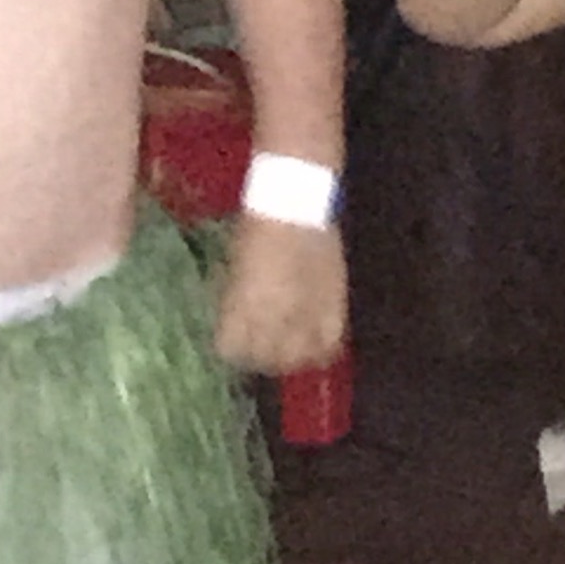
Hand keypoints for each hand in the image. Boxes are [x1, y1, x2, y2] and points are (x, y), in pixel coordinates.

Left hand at [213, 218, 346, 374]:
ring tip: (290, 350)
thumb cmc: (256, 228)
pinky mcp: (334, 306)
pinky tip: (315, 345)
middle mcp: (273, 316)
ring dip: (291, 359)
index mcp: (241, 305)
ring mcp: (305, 313)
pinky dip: (320, 351)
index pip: (230, 349)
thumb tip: (233, 323)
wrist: (296, 203)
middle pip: (264, 361)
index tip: (235, 343)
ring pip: (298, 360)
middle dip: (260, 358)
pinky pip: (329, 346)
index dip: (232, 349)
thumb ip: (234, 301)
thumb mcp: (233, 268)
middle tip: (262, 348)